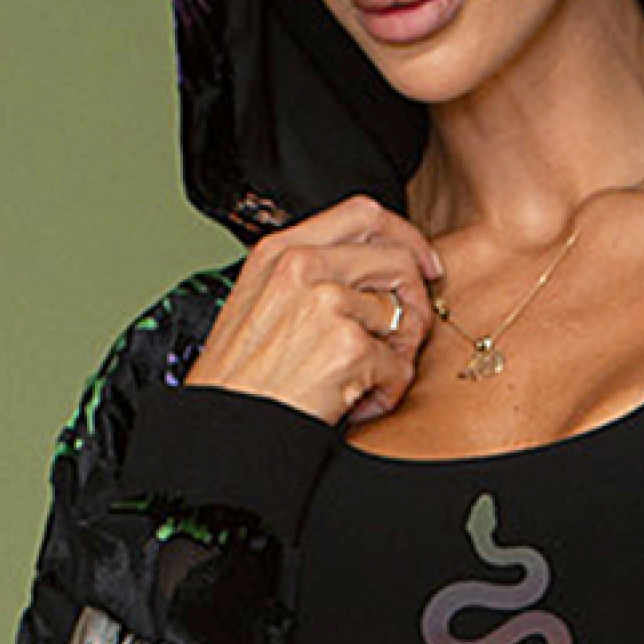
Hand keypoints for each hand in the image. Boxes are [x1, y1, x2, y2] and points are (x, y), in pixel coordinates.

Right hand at [183, 192, 441, 428]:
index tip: (421, 265)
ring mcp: (325, 303)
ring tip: (363, 381)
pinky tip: (355, 403)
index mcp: (279, 251)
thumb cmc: (240, 380)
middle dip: (416, 302)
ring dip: (397, 356)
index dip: (405, 237)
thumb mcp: (260, 303)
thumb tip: (372, 270)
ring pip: (403, 314)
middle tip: (404, 339)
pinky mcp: (347, 346)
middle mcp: (302, 266)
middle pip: (397, 259)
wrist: (222, 429)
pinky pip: (398, 365)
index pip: (363, 214)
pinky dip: (386, 392)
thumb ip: (311, 275)